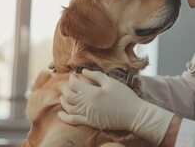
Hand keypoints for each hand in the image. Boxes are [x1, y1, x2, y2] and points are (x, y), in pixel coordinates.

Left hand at [58, 69, 174, 144]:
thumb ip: (96, 75)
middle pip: (68, 95)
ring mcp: (87, 114)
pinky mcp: (89, 122)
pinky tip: (61, 112)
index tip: (73, 75)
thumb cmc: (124, 96)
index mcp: (92, 92)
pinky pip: (72, 120)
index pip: (74, 84)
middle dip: (65, 88)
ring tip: (63, 95)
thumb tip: (84, 71)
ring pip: (68, 107)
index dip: (71, 78)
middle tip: (67, 84)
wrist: (133, 114)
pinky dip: (64, 116)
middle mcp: (86, 103)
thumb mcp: (111, 82)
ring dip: (63, 100)